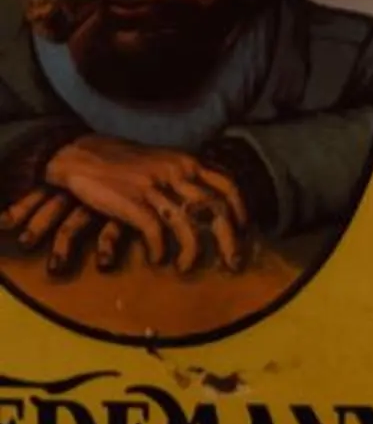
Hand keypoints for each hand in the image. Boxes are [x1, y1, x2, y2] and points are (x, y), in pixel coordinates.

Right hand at [0, 134, 251, 276]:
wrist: (77, 155)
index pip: (225, 184)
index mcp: (185, 161)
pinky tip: (157, 259)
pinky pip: (155, 232)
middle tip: (233, 264)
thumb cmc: (121, 162)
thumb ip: (184, 177)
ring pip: (188, 225)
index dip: (239, 209)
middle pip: (215, 210)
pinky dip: (159, 250)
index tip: (243, 229)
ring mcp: (153, 187)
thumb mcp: (160, 160)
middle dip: (229, 241)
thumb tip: (210, 202)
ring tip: (187, 268)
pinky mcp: (132, 202)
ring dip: (192, 253)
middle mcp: (174, 172)